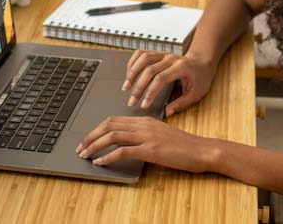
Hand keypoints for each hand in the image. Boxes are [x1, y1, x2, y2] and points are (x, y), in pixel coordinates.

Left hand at [76, 116, 214, 172]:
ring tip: (85, 154)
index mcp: (145, 120)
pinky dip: (108, 157)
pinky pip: (123, 151)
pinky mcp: (151, 150)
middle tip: (80, 147)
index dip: (97, 129)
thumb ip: (145, 135)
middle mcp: (144, 125)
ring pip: (112, 135)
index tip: (88, 139)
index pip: (114, 120)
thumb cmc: (184, 146)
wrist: (202, 150)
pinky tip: (101, 162)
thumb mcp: (162, 135)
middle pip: (109, 125)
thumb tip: (128, 142)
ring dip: (95, 145)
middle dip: (91, 136)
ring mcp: (147, 136)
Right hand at [123, 50, 216, 116]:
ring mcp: (163, 54)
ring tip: (126, 86)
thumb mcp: (196, 93)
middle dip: (138, 87)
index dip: (150, 92)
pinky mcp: (158, 53)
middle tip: (132, 101)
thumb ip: (181, 103)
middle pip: (149, 70)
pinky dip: (133, 62)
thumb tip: (167, 112)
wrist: (202, 62)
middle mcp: (171, 58)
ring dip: (132, 72)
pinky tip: (129, 73)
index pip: (161, 79)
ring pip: (143, 58)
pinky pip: (141, 53)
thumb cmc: (200, 78)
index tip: (144, 105)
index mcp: (181, 67)